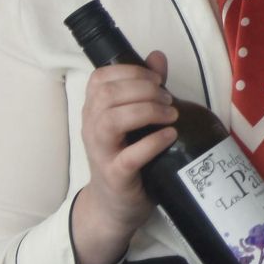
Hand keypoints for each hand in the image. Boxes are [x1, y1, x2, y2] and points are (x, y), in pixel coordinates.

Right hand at [72, 50, 176, 263]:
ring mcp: (101, 153)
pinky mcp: (115, 176)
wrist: (115, 207)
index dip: (131, 72)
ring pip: (112, 120)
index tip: (157, 79)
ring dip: (147, 111)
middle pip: (108, 94)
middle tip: (168, 99)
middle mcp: (92, 128)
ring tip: (171, 115)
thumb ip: (145, 89)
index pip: (100, 78)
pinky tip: (170, 136)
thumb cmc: (127, 158)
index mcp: (94, 111)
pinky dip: (153, 142)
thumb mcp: (134, 122)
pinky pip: (129, 156)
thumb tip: (157, 57)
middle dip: (144, 89)